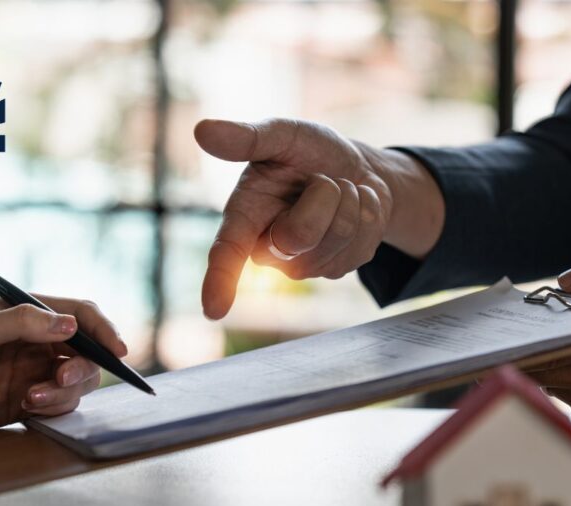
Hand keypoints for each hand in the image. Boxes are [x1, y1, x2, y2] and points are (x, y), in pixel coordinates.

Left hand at [0, 297, 127, 438]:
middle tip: (61, 377)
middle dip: (84, 366)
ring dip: (65, 391)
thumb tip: (70, 326)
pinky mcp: (28, 402)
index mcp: (29, 314)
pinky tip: (28, 408)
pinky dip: (54, 408)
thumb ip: (20, 323)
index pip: (81, 315)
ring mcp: (34, 372)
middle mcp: (38, 342)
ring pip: (77, 382)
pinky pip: (60, 405)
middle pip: (87, 352)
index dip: (104, 330)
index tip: (117, 351)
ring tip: (31, 399)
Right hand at [194, 118, 443, 318]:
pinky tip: (355, 206)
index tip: (214, 310)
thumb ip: (247, 138)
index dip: (219, 281)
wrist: (356, 167)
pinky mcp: (340, 269)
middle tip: (322, 180)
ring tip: (337, 190)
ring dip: (349, 198)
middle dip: (324, 194)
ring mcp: (307, 266)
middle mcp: (271, 250)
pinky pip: (366, 238)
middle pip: (301, 236)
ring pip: (341, 234)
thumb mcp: (282, 135)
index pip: (227, 254)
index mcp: (244, 217)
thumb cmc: (309, 152)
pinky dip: (368, 209)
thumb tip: (202, 131)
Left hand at [531, 247, 570, 444]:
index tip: (504, 332)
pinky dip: (570, 384)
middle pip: (538, 373)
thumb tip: (564, 282)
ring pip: (553, 388)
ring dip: (550, 368)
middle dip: (527, 354)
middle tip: (517, 337)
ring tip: (549, 346)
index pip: (539, 354)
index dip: (517, 343)